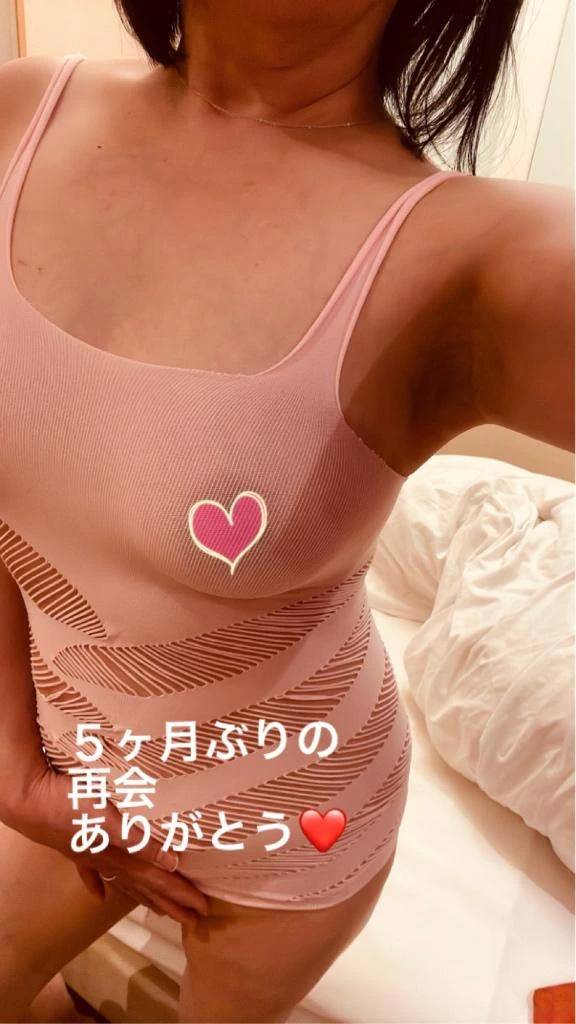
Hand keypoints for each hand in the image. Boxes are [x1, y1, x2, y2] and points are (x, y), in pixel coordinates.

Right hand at [1, 765, 210, 924]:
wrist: (28, 800)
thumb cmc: (71, 803)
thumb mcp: (108, 818)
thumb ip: (138, 840)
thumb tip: (171, 861)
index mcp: (117, 854)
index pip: (156, 879)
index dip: (180, 893)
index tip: (202, 908)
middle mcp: (105, 860)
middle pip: (144, 886)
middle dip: (170, 903)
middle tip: (194, 920)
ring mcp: (88, 855)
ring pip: (123, 881)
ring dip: (143, 896)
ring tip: (159, 912)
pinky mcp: (75, 846)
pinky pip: (91, 870)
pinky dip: (97, 884)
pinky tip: (101, 897)